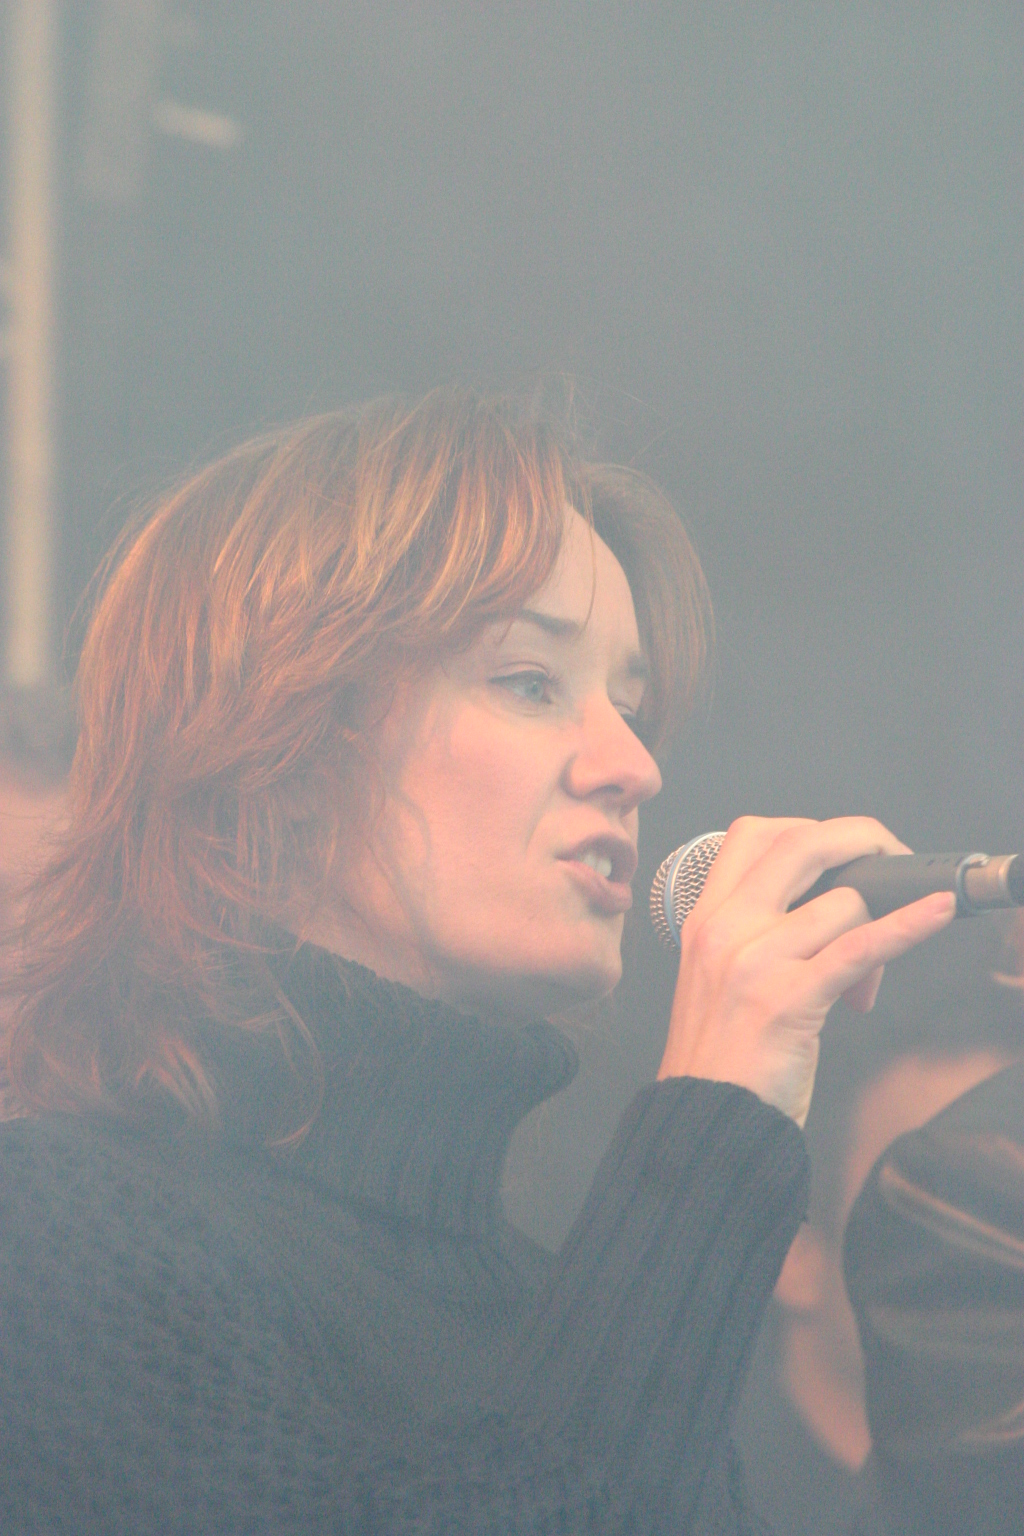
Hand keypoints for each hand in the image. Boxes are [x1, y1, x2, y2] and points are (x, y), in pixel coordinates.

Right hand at [656, 816, 955, 1125]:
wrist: (706, 1119)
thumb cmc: (721, 1056)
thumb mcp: (722, 976)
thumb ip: (763, 932)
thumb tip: (841, 905)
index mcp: (704, 919)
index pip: (753, 834)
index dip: (809, 829)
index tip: (844, 847)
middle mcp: (724, 929)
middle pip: (802, 843)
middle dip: (861, 840)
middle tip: (891, 857)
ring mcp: (753, 960)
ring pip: (843, 901)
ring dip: (875, 928)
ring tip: (868, 981)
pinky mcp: (788, 998)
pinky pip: (864, 946)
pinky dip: (910, 925)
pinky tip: (936, 913)